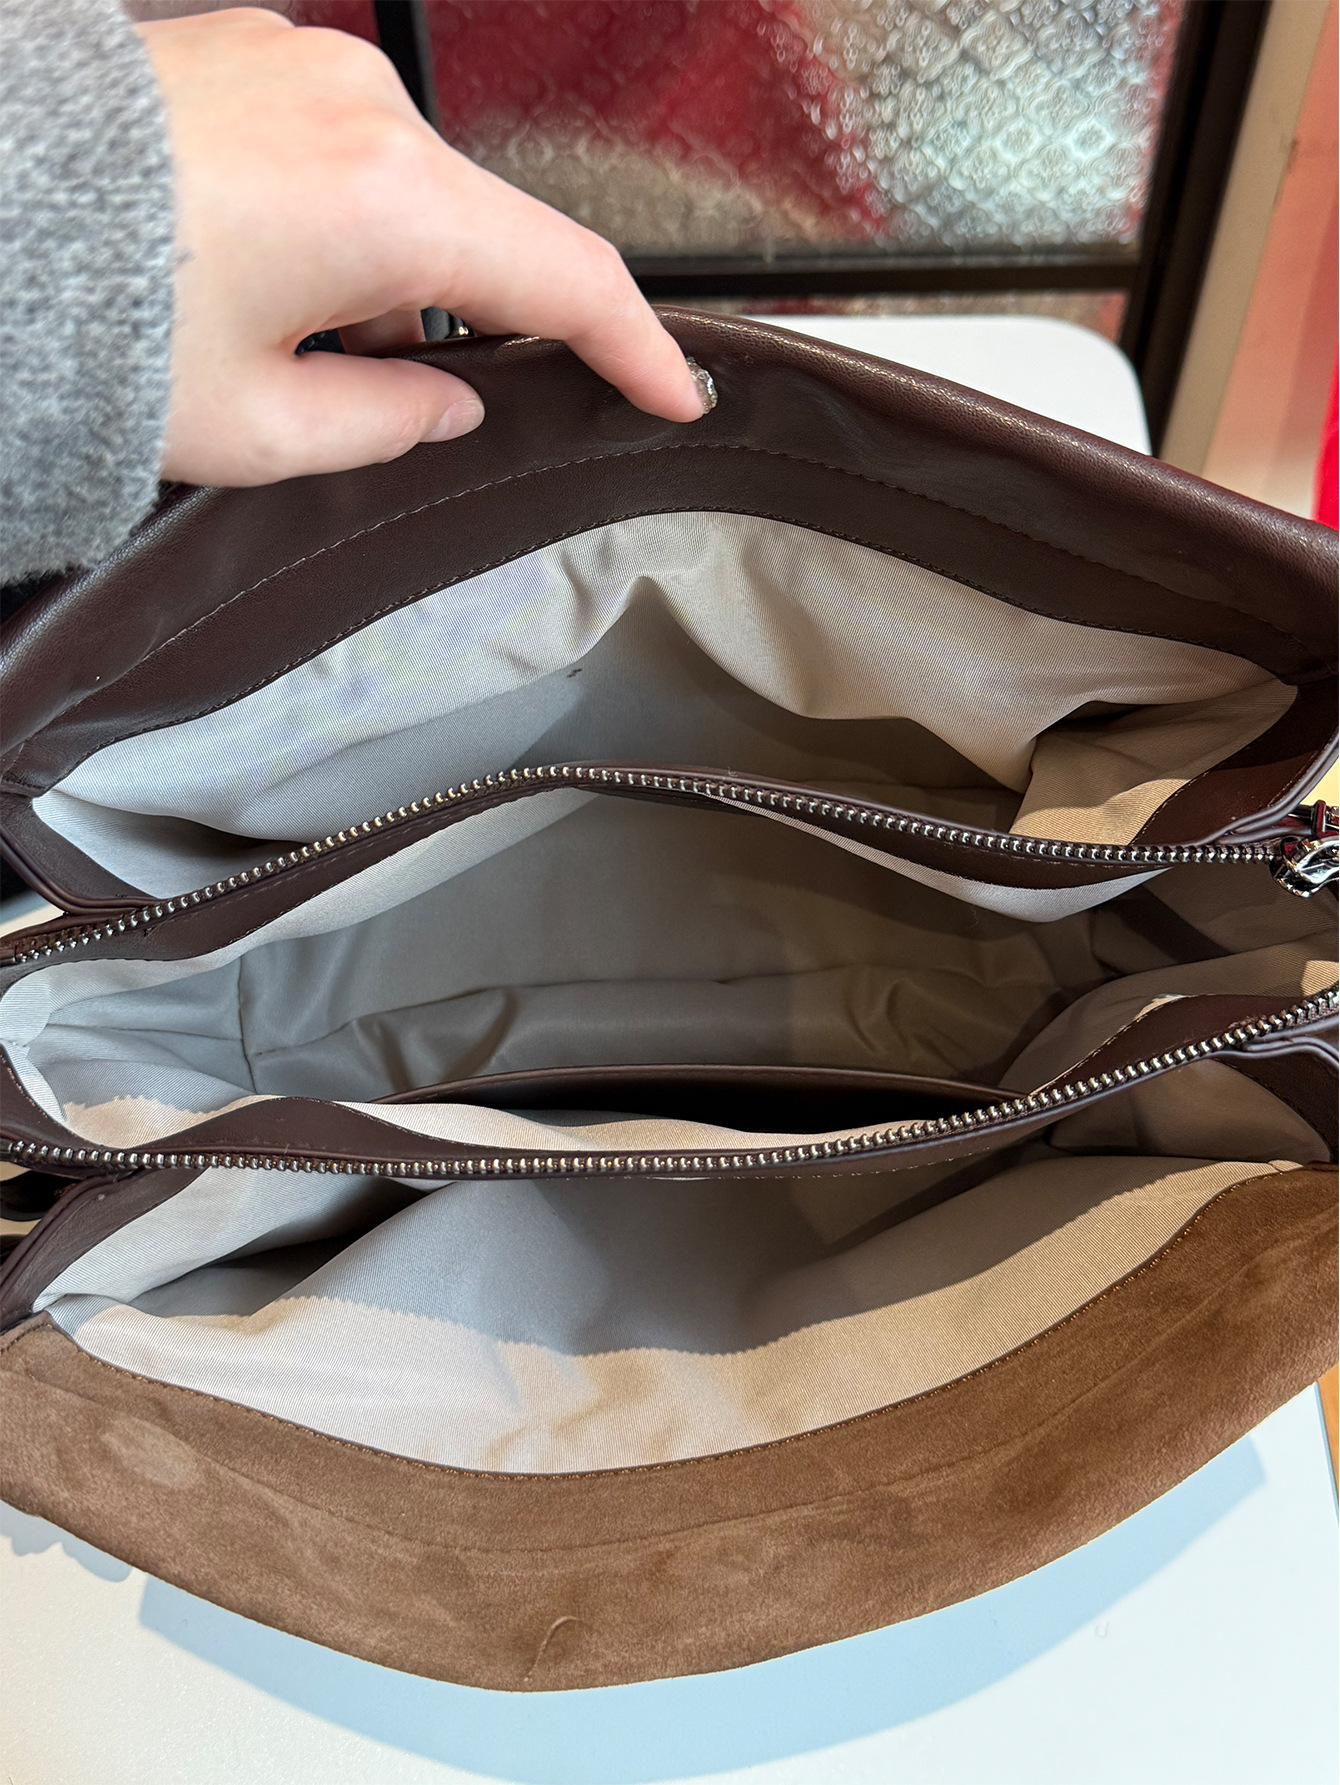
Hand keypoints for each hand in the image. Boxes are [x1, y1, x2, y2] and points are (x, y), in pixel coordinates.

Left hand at [138, 7, 708, 486]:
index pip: (565, 279)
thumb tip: (445, 405)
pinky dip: (331, 223)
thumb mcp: (253, 426)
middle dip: (455, 322)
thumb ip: (385, 425)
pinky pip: (340, 148)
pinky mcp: (253, 50)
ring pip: (406, 192)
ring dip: (379, 276)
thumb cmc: (83, 316)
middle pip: (480, 233)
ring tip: (267, 336)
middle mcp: (361, 107)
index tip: (670, 389)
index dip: (633, 348)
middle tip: (370, 393)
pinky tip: (251, 274)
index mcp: (384, 202)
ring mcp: (305, 64)